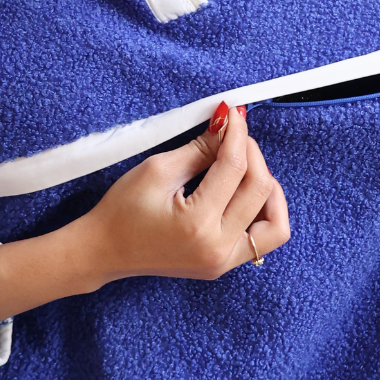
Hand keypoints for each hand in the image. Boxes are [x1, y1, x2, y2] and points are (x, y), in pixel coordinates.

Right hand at [0, 102, 290, 322]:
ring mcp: (222, 262)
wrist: (104, 250)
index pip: (235, 167)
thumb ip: (200, 149)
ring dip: (268, 189)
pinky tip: (243, 193)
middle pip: (261, 189)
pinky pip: (263, 239)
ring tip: (245, 169)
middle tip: (234, 136)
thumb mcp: (157, 169)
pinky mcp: (223, 265)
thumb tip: (228, 127)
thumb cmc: (121, 212)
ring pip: (276, 223)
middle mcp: (217, 249)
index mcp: (198, 224)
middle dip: (252, 154)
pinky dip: (262, 212)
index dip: (237, 134)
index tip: (233, 114)